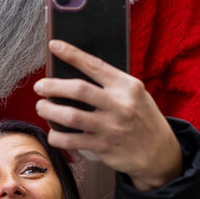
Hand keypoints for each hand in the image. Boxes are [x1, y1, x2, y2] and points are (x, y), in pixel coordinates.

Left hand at [33, 39, 181, 190]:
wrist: (159, 153)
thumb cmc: (142, 119)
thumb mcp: (136, 95)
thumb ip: (111, 85)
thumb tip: (73, 74)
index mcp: (128, 86)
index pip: (95, 65)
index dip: (72, 54)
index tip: (54, 45)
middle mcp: (120, 105)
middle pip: (78, 90)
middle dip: (53, 86)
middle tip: (39, 86)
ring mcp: (111, 127)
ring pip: (70, 116)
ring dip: (49, 111)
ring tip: (41, 107)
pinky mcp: (104, 147)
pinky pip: (72, 141)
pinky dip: (57, 136)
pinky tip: (53, 133)